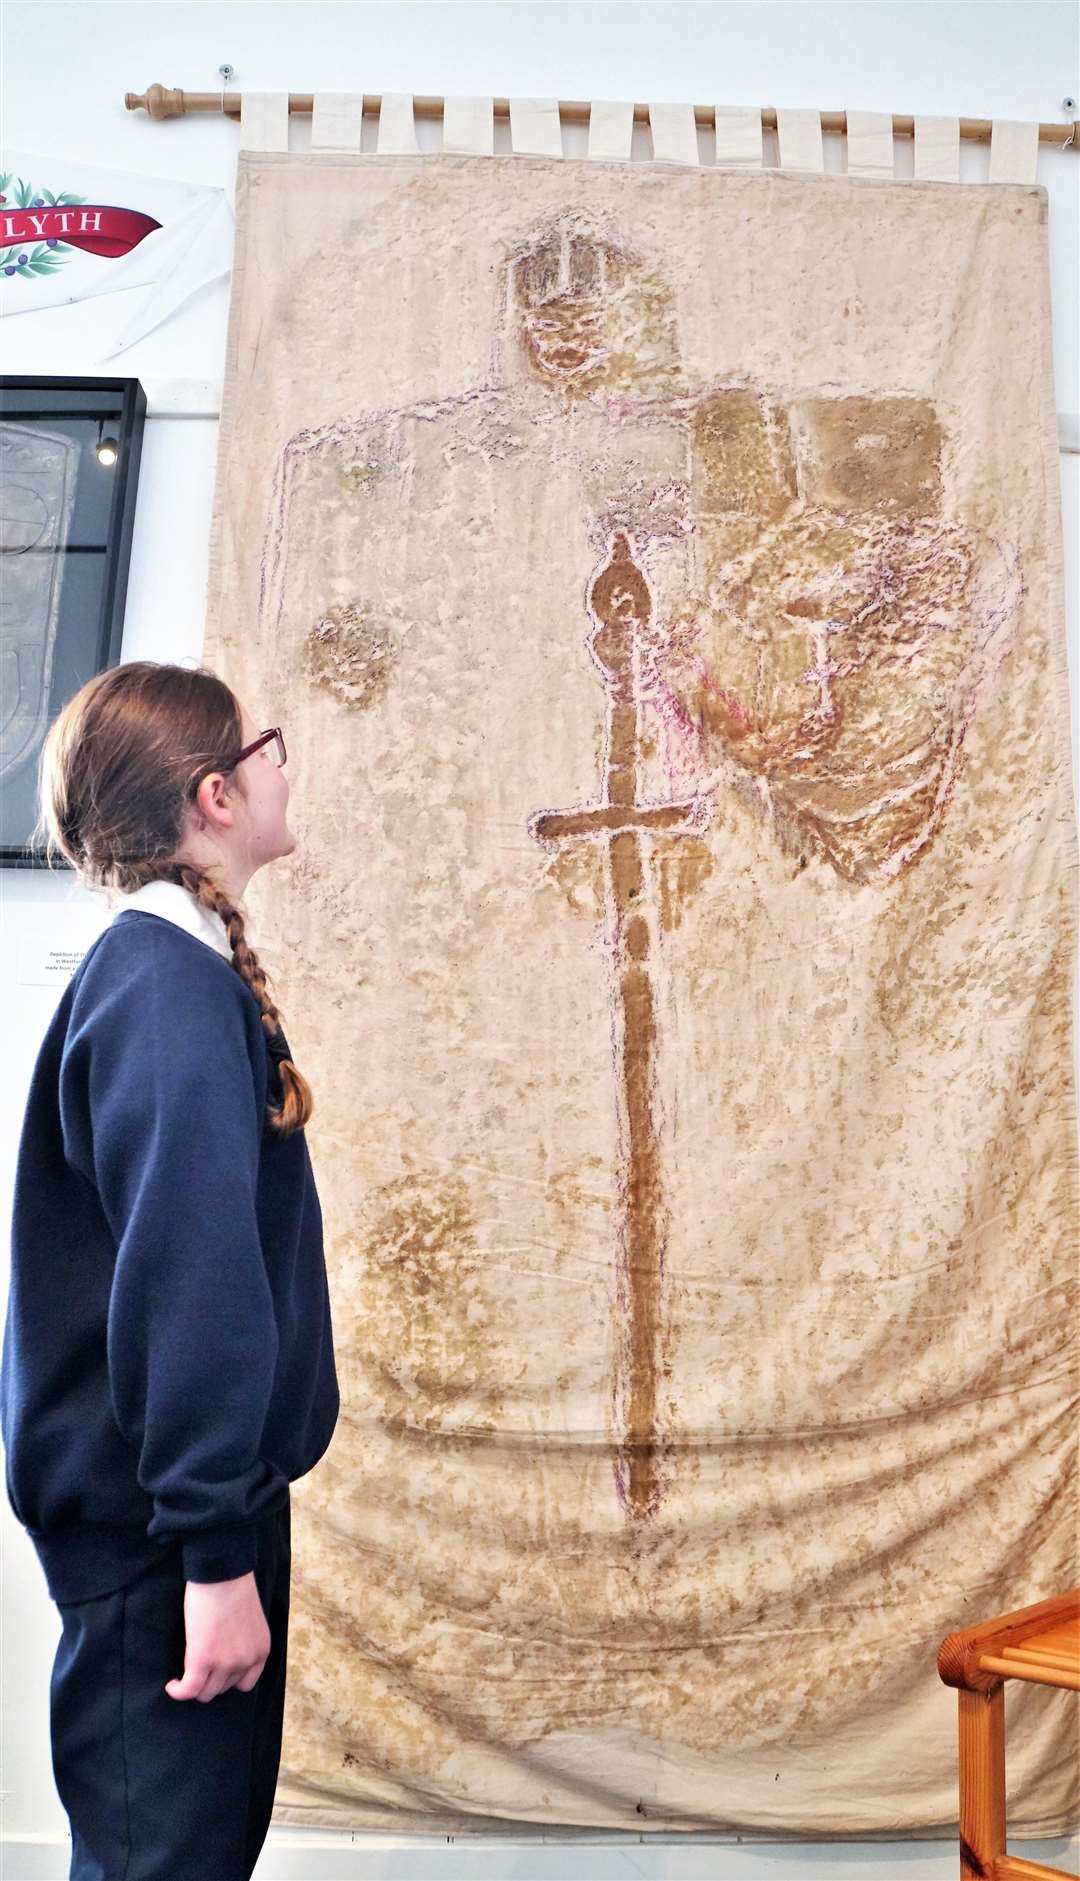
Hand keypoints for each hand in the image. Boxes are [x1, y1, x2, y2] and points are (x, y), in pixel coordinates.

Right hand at [164, 1572, 270, 1702]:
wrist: (222, 1572)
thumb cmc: (232, 1586)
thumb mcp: (249, 1619)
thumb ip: (243, 1640)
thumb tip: (225, 1651)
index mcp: (260, 1650)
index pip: (245, 1684)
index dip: (228, 1680)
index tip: (215, 1672)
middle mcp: (246, 1661)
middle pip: (223, 1689)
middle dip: (209, 1680)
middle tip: (196, 1668)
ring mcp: (225, 1663)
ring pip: (205, 1692)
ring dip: (193, 1686)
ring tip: (182, 1676)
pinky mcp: (202, 1660)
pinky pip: (188, 1689)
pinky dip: (178, 1691)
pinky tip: (171, 1685)